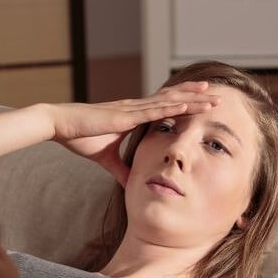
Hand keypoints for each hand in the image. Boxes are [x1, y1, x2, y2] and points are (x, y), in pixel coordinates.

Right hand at [46, 82, 218, 184]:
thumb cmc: (80, 137)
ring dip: (191, 98)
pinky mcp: (124, 115)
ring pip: (168, 101)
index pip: (166, 108)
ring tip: (211, 94)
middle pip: (173, 99)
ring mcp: (132, 109)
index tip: (204, 105)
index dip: (185, 104)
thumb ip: (120, 169)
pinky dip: (171, 107)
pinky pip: (152, 111)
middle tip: (217, 95)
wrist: (59, 126)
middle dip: (195, 97)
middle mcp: (136, 108)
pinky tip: (187, 104)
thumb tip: (131, 183)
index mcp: (133, 115)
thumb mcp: (106, 158)